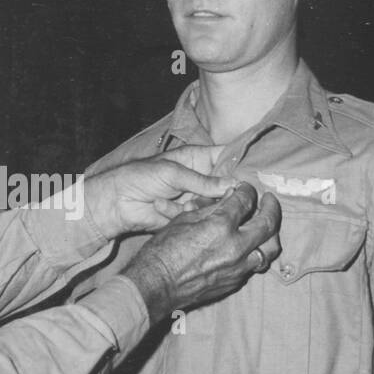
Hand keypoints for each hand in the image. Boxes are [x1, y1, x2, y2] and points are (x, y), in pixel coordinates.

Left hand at [84, 147, 232, 237]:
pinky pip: (198, 217)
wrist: (118, 201)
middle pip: (228, 184)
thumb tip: (234, 185)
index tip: (255, 173)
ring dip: (200, 206)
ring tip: (183, 204)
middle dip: (225, 192)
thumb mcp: (172, 173)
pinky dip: (183, 214)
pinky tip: (165, 208)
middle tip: (223, 198)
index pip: (228, 156)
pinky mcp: (188, 216)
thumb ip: (202, 180)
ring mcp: (196, 197)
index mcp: (199, 158)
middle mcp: (202, 178)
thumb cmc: (142, 176)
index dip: (242, 163)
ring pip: (216, 204)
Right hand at [121, 182, 282, 323]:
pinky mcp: (235, 282)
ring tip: (266, 225)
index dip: (247, 190)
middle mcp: (235, 247)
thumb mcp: (184, 220)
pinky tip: (249, 246)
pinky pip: (255, 264)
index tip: (245, 188)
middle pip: (268, 223)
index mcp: (220, 226)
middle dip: (271, 207)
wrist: (156, 285)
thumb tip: (229, 197)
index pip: (245, 200)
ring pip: (271, 249)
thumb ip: (211, 208)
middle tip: (269, 200)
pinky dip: (256, 252)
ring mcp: (238, 267)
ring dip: (271, 234)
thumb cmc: (163, 250)